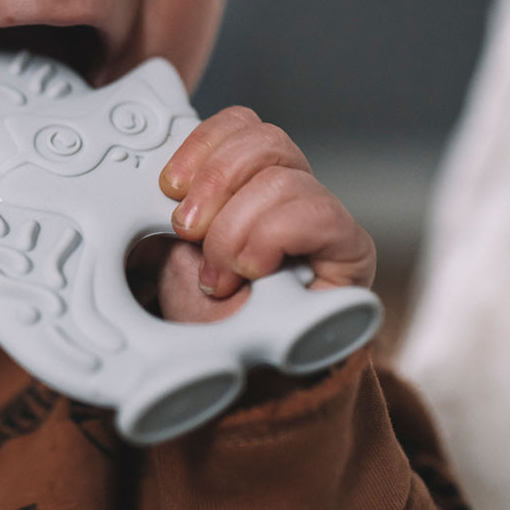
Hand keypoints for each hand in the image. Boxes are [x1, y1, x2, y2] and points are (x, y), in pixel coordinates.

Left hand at [154, 107, 375, 322]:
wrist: (237, 384)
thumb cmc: (207, 323)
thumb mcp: (171, 255)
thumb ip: (169, 210)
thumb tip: (159, 178)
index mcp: (251, 182)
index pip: (242, 125)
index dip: (203, 143)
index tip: (169, 186)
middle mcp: (294, 193)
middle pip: (266, 138)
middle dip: (216, 181)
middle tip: (188, 231)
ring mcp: (324, 220)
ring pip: (284, 177)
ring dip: (236, 225)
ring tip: (218, 273)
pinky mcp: (350, 251)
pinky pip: (318, 213)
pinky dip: (271, 236)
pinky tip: (251, 269)